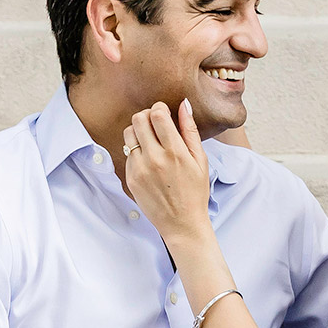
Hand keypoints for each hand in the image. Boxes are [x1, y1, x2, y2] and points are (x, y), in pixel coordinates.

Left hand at [124, 100, 211, 244]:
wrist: (182, 223)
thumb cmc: (195, 191)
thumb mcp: (200, 160)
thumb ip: (190, 130)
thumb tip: (184, 104)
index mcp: (175, 152)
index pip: (157, 114)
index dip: (159, 108)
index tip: (164, 113)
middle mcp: (154, 158)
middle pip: (138, 119)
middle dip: (147, 116)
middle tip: (156, 124)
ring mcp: (139, 169)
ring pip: (128, 134)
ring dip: (138, 131)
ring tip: (150, 140)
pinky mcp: (130, 178)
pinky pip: (128, 153)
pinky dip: (137, 150)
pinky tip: (149, 160)